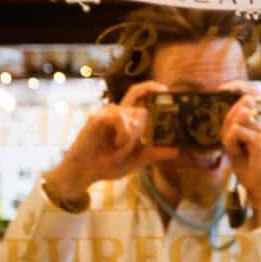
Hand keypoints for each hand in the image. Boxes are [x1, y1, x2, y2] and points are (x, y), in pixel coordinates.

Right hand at [44, 81, 178, 204]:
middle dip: (142, 132)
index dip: (151, 88)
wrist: (84, 173)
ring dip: (132, 137)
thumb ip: (154, 153)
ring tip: (119, 148)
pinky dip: (123, 133)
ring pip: (133, 115)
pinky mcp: (98, 118)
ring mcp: (107, 114)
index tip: (165, 89)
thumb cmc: (106, 165)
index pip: (139, 95)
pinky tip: (116, 144)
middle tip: (130, 147)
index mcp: (126, 119)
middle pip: (141, 109)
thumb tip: (176, 150)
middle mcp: (117, 113)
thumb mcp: (136, 160)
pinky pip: (120, 118)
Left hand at [219, 82, 260, 227]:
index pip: (256, 95)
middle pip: (244, 105)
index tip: (224, 88)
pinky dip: (231, 143)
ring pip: (239, 118)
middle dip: (229, 120)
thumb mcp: (241, 142)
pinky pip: (237, 132)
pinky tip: (236, 154)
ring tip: (235, 150)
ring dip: (230, 134)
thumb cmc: (252, 169)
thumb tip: (236, 106)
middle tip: (229, 140)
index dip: (240, 87)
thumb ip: (237, 124)